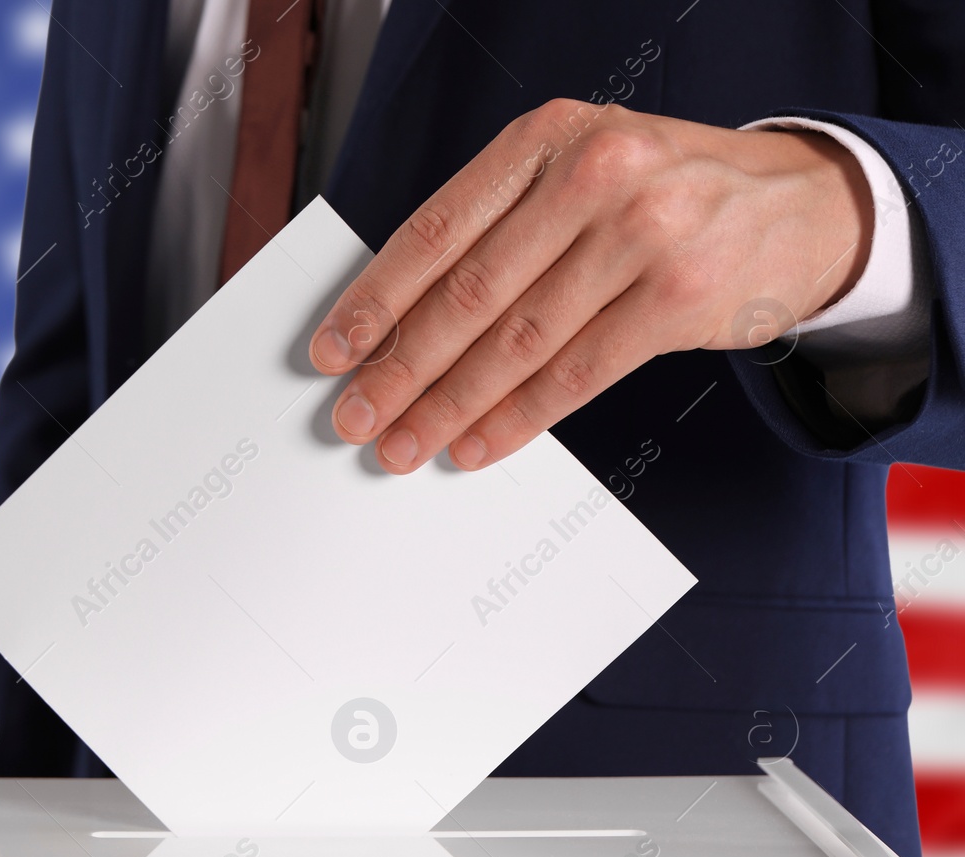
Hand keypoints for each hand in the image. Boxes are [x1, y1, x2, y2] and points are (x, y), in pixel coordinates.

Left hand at [308, 99, 873, 472]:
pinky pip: (575, 374)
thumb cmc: (665, 192)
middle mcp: (592, 174)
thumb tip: (401, 319)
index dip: (375, 300)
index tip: (332, 351)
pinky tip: (476, 443)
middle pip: (468, 294)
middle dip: (400, 367)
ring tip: (405, 443)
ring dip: (448, 405)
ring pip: (516, 341)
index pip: (436, 230)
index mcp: (546, 137)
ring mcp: (642, 234)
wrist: (801, 202)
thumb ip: (502, 225)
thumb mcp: (580, 169)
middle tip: (355, 416)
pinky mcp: (679, 297)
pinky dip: (517, 418)